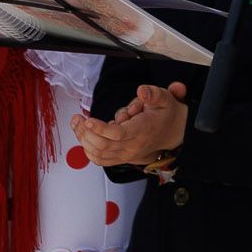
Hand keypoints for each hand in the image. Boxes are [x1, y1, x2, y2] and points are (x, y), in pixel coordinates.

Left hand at [71, 80, 188, 167]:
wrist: (173, 133)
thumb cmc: (166, 115)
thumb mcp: (165, 99)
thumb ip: (153, 94)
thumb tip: (141, 91)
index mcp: (143, 130)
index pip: (118, 134)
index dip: (100, 129)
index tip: (88, 120)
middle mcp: (133, 146)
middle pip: (103, 145)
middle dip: (85, 132)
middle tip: (77, 119)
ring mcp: (127, 155)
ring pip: (98, 153)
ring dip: (83, 140)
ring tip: (77, 125)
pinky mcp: (121, 158)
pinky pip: (100, 159)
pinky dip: (88, 150)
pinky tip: (84, 137)